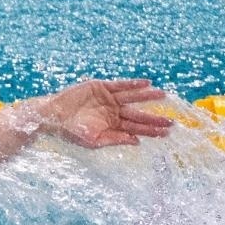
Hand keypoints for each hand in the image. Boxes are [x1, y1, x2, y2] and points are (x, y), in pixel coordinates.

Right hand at [38, 79, 173, 147]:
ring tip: (163, 95)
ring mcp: (108, 99)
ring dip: (147, 97)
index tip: (166, 132)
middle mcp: (113, 113)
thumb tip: (137, 141)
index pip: (136, 129)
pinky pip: (120, 85)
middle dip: (154, 118)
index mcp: (112, 127)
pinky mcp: (101, 87)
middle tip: (171, 121)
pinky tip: (146, 84)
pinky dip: (133, 84)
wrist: (53, 116)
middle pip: (138, 115)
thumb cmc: (71, 133)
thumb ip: (115, 139)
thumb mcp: (94, 140)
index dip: (151, 130)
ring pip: (132, 98)